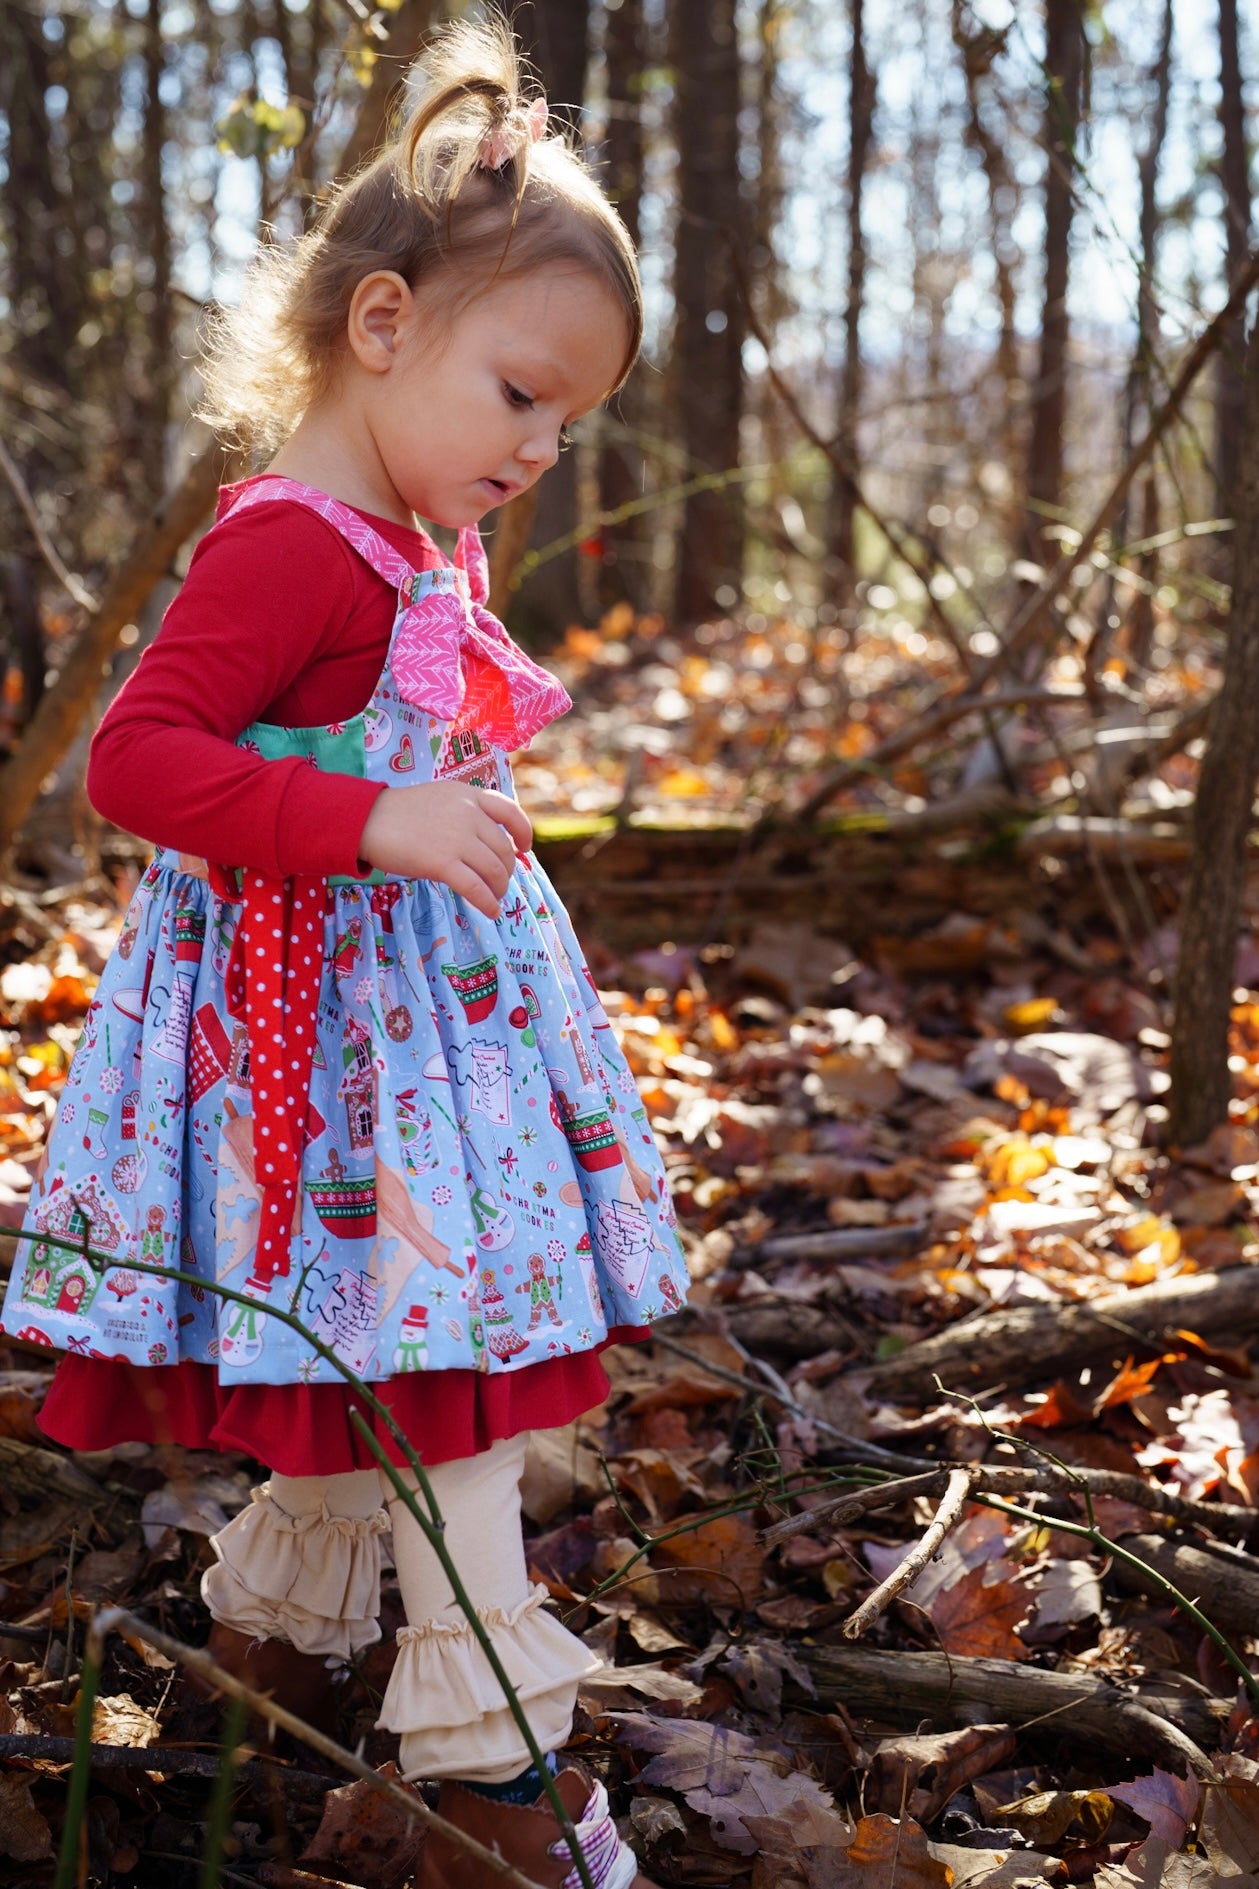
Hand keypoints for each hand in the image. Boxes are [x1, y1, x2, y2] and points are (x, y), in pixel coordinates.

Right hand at [357, 782, 532, 918]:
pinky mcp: (443, 863)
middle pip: (503, 849)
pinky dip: (488, 902)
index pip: (510, 812)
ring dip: (499, 888)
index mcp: (469, 796)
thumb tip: (487, 841)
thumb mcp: (440, 799)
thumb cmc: (398, 813)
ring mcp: (457, 839)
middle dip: (507, 870)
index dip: (523, 832)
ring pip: (494, 870)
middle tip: (500, 882)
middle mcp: (469, 815)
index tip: (523, 848)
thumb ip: (465, 812)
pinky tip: (491, 911)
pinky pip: (476, 888)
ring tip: (493, 898)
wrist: (366, 820)